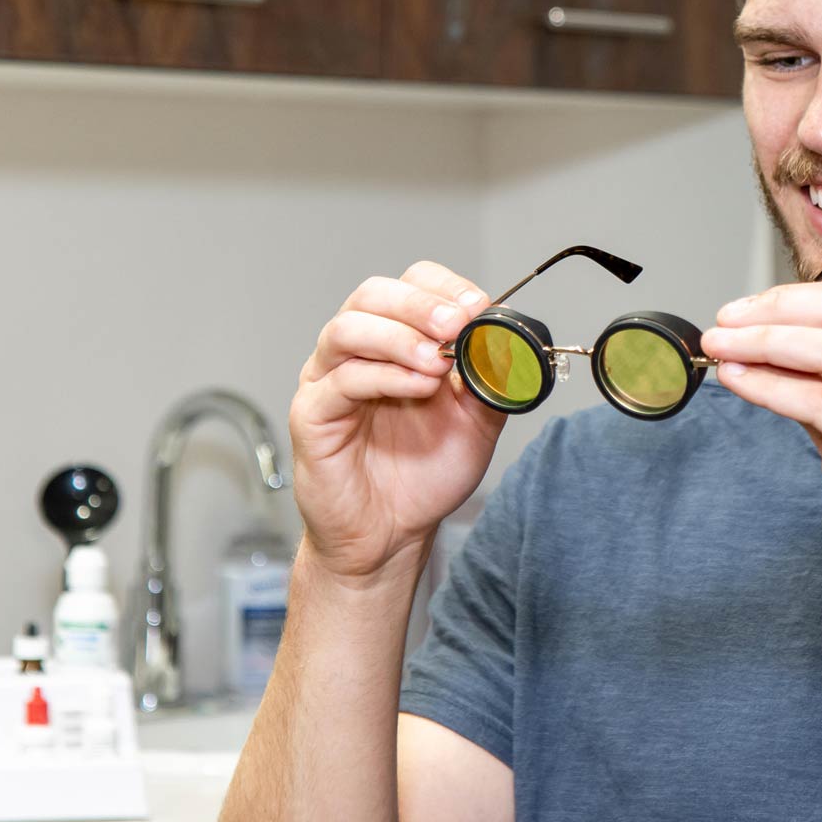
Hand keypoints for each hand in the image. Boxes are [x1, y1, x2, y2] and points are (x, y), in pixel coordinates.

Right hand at [289, 261, 503, 580]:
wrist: (392, 536)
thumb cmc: (422, 477)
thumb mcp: (476, 422)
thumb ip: (491, 380)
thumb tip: (510, 342)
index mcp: (394, 342)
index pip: (408, 285)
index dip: (443, 288)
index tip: (477, 306)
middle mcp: (356, 352)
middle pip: (372, 295)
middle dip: (419, 304)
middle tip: (456, 323)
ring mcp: (328, 381)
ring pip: (347, 329)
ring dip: (399, 336)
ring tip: (437, 361)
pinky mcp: (312, 415)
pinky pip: (341, 381)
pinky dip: (385, 376)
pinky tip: (418, 388)